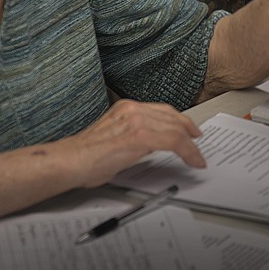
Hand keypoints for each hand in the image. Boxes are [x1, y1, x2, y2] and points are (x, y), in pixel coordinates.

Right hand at [60, 99, 206, 186]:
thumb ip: (133, 134)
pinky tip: (194, 160)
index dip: (179, 120)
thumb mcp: (113, 136)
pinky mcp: (141, 136)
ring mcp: (138, 121)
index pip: (161, 110)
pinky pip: (175, 141)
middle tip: (198, 141)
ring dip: (191, 145)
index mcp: (126, 107)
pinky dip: (189, 152)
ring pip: (176, 129)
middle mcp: (133, 109)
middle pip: (172, 116)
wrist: (70, 161)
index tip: (188, 129)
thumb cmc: (85, 156)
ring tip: (198, 156)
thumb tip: (150, 144)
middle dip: (188, 129)